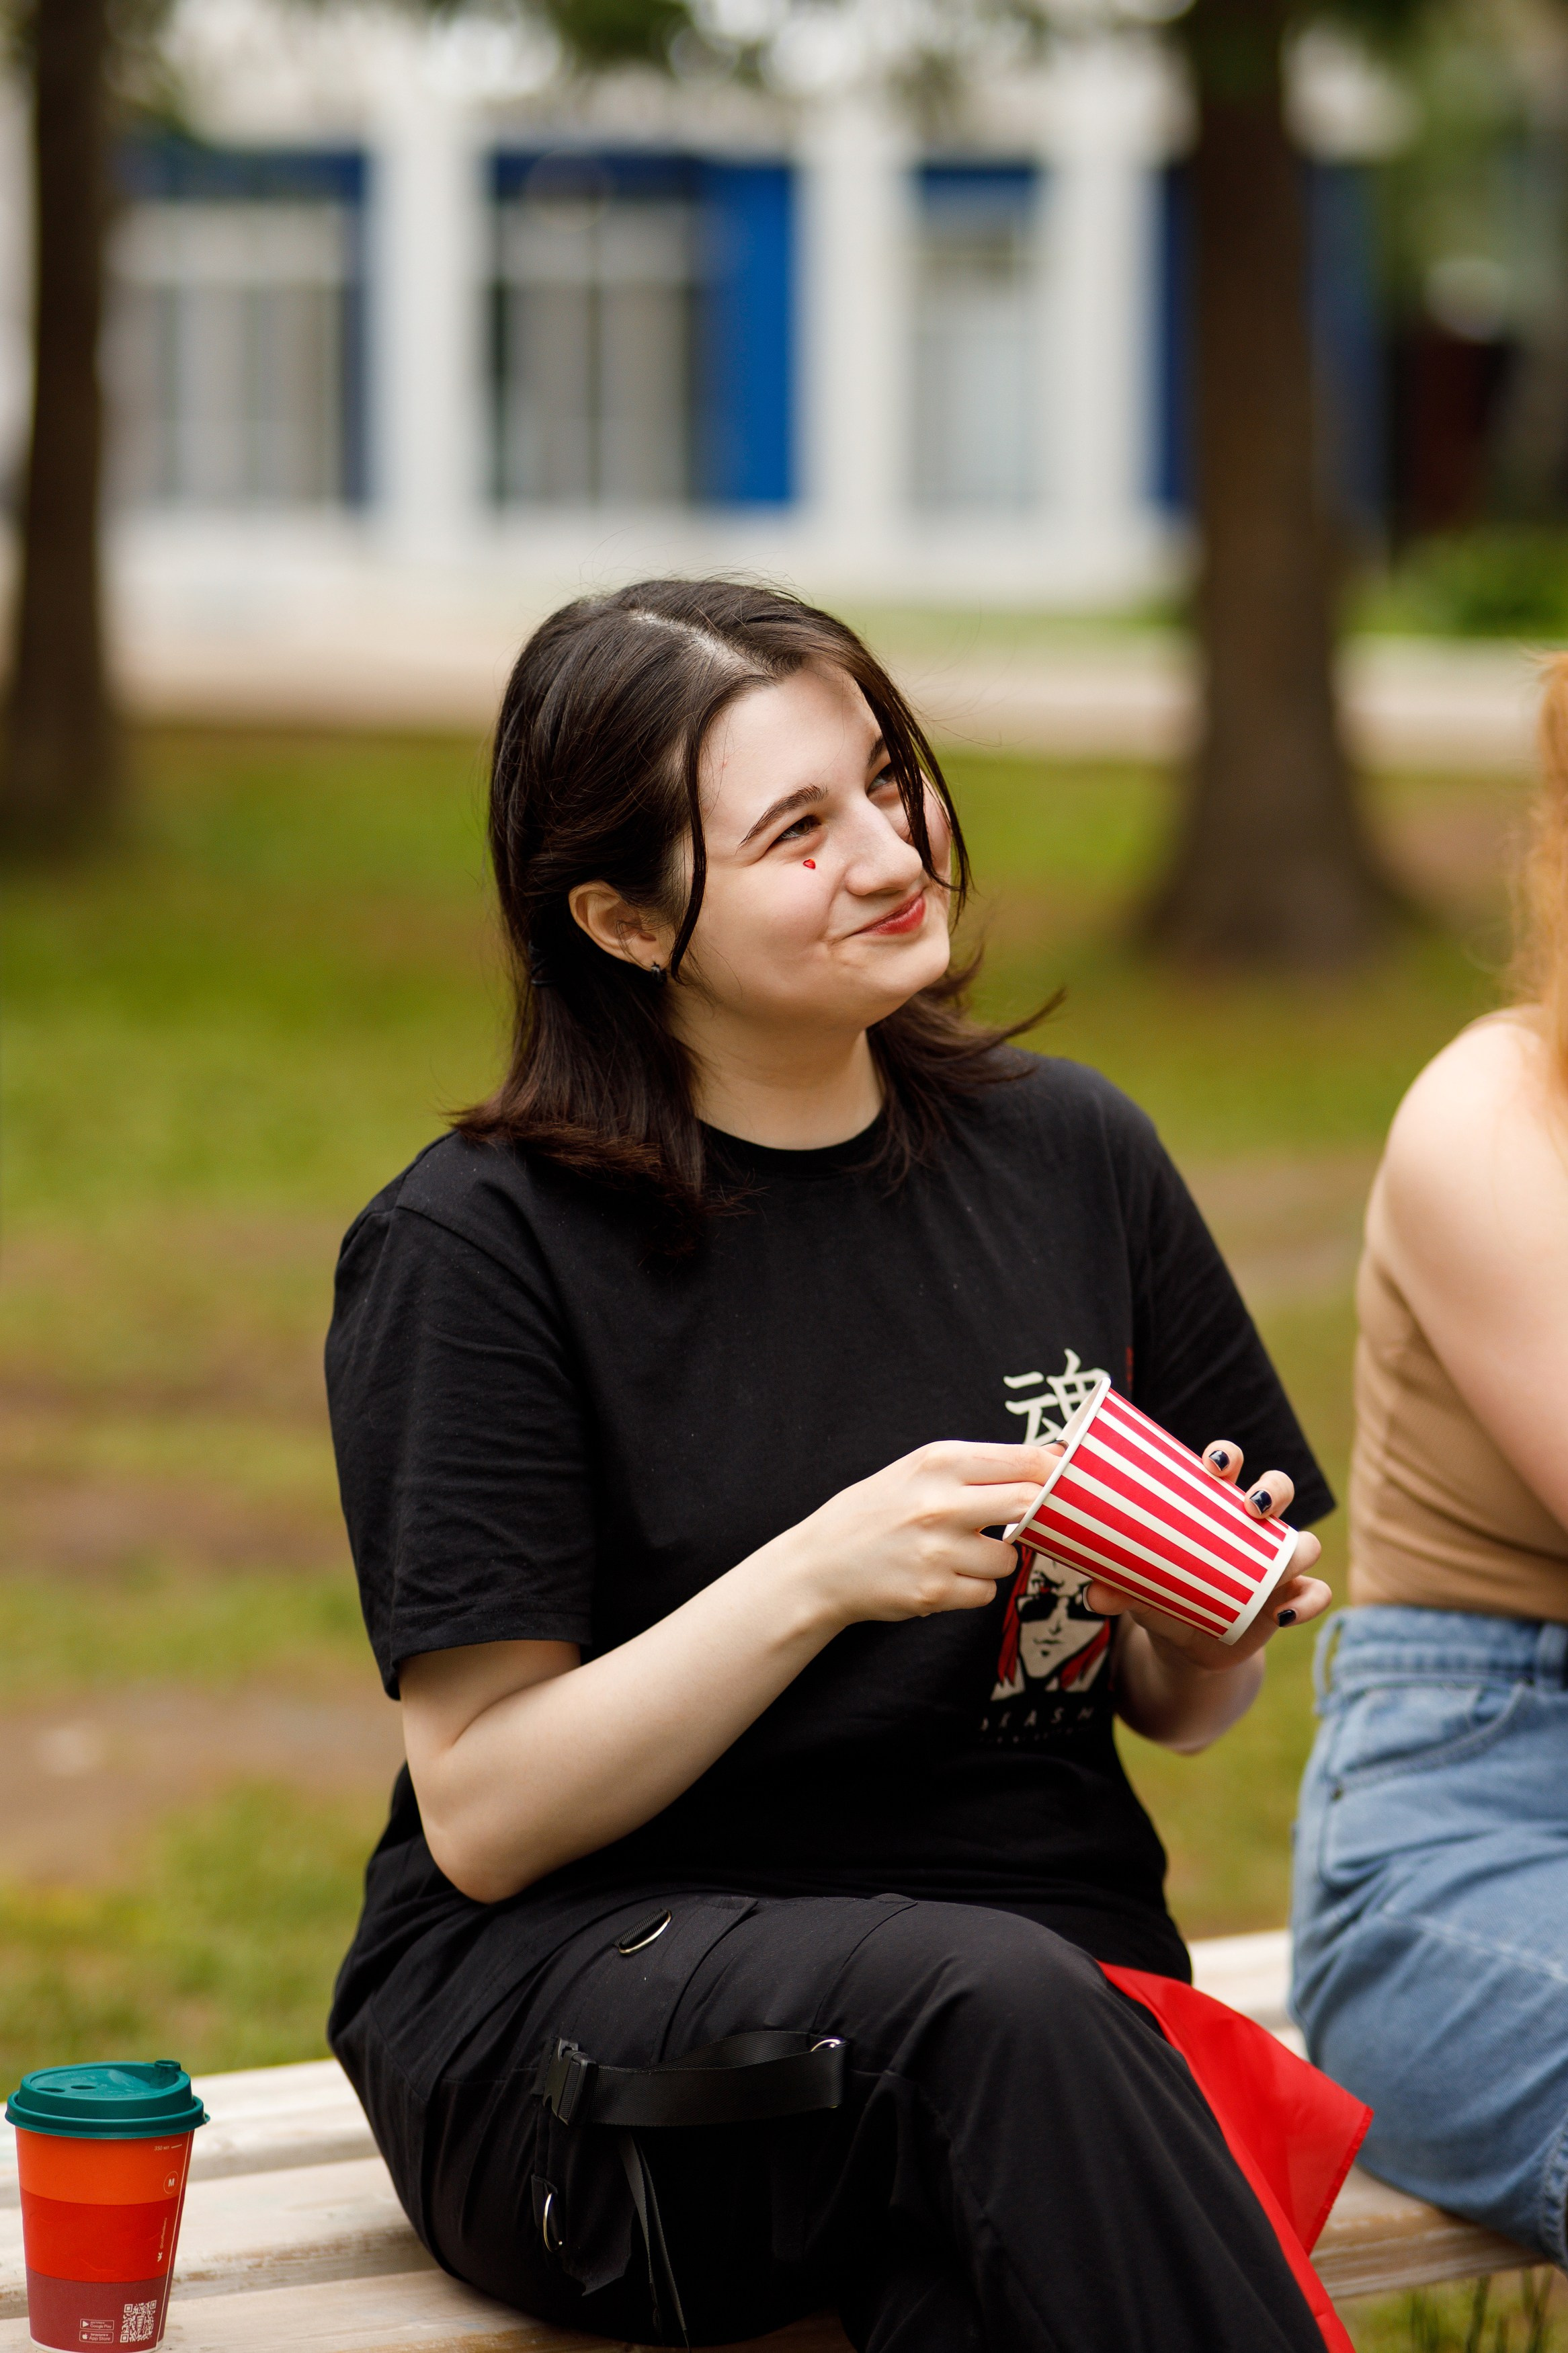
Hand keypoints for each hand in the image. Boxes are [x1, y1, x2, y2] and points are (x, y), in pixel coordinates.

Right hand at [779, 1441, 1053, 1634]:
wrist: (821, 1564)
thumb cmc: (876, 1511)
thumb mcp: (918, 1470)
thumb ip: (979, 1466)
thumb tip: (1051, 1459)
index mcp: (939, 1461)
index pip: (1023, 1460)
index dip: (1053, 1473)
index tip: (1063, 1483)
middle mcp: (940, 1502)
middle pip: (1029, 1503)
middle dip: (1033, 1515)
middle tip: (1018, 1521)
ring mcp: (937, 1550)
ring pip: (1009, 1558)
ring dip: (995, 1559)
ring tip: (959, 1552)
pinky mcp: (934, 1592)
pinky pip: (986, 1592)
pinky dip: (973, 1587)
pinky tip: (943, 1576)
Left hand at [1081, 1439, 1330, 1674]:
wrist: (1185, 1643)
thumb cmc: (1162, 1595)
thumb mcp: (1139, 1589)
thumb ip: (1117, 1587)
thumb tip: (1095, 1595)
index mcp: (1212, 1507)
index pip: (1227, 1466)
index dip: (1226, 1455)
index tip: (1213, 1464)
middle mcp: (1250, 1528)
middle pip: (1277, 1489)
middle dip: (1272, 1489)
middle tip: (1251, 1506)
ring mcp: (1276, 1563)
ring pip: (1307, 1541)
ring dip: (1301, 1545)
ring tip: (1282, 1559)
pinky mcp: (1290, 1597)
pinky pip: (1315, 1593)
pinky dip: (1308, 1600)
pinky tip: (1284, 1612)